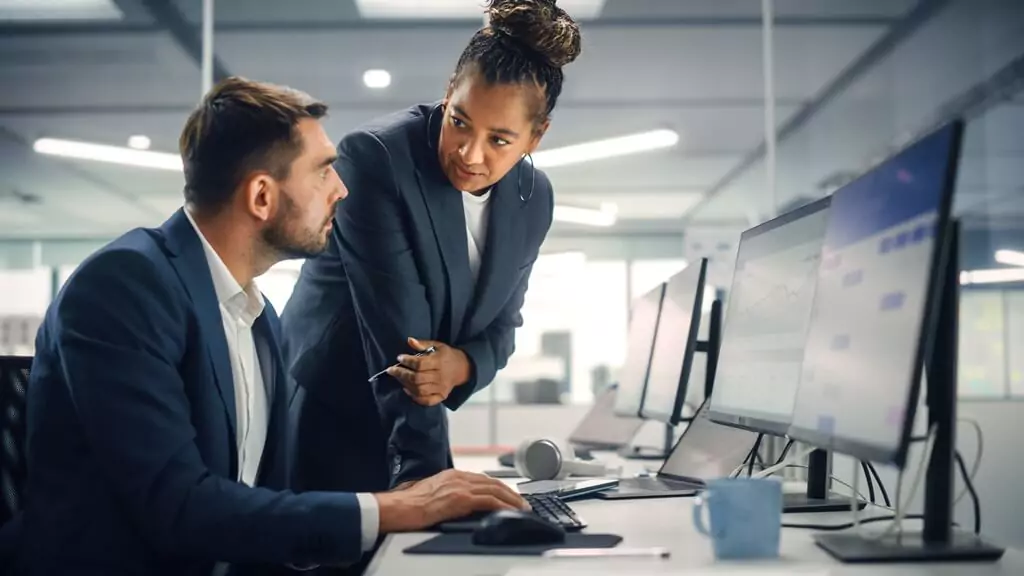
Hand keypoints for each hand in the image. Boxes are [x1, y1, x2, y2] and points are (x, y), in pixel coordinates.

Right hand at [374, 469, 528, 532]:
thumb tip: (454, 502)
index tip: (507, 494)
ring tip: (522, 508)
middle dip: (509, 492)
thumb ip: (445, 493)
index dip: (497, 487)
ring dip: (512, 499)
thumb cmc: (408, 504)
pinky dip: (504, 505)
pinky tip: (512, 512)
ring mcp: (460, 487)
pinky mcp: (461, 499)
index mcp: (451, 475)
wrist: (399, 507)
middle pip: (491, 483)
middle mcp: (457, 477)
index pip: (481, 479)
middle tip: (522, 502)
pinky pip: (489, 501)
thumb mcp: (430, 492)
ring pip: (494, 490)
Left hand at [387, 337, 470, 405]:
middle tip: (391, 370)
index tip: (399, 358)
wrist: (462, 368)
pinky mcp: (441, 396)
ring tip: (398, 378)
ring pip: (419, 390)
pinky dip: (415, 397)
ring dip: (406, 384)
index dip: (408, 361)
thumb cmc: (447, 355)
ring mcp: (441, 388)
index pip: (420, 364)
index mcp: (440, 362)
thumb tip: (409, 340)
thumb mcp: (437, 346)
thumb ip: (423, 344)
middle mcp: (440, 376)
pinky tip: (407, 390)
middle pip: (417, 378)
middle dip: (402, 374)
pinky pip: (426, 400)